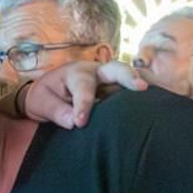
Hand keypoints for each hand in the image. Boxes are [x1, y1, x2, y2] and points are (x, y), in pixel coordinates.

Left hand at [22, 59, 147, 129]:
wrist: (46, 94)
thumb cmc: (45, 96)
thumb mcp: (41, 103)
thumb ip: (56, 111)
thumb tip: (74, 122)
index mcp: (75, 72)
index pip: (83, 88)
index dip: (83, 105)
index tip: (80, 122)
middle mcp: (95, 72)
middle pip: (115, 69)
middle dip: (127, 76)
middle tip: (141, 86)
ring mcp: (107, 81)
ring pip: (125, 79)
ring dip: (137, 86)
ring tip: (150, 96)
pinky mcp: (113, 92)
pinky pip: (126, 93)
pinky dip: (135, 98)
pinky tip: (147, 108)